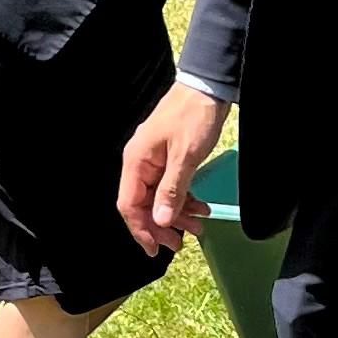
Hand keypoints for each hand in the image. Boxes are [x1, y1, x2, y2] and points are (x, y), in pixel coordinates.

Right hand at [116, 82, 230, 256]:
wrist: (208, 87)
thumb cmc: (194, 117)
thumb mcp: (185, 157)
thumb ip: (171, 191)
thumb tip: (159, 221)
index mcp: (136, 162)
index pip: (130, 206)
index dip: (141, 231)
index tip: (157, 250)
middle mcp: (140, 163)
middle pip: (143, 204)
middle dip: (161, 226)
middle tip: (182, 242)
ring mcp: (154, 160)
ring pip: (159, 197)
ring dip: (176, 214)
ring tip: (198, 226)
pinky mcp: (168, 157)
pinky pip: (170, 185)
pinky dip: (183, 199)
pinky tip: (200, 208)